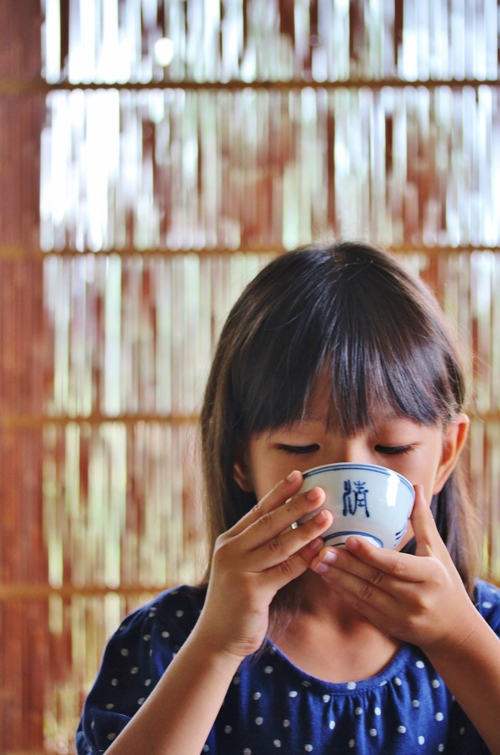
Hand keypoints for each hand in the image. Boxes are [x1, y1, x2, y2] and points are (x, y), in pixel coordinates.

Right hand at [197, 472, 333, 659]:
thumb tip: (293, 524)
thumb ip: (260, 546)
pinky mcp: (251, 592)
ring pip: (279, 544)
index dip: (279, 492)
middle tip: (319, 490)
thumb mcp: (242, 566)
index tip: (299, 475)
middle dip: (296, 504)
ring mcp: (239, 570)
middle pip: (269, 522)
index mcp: (229, 540)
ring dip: (306, 529)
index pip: (258, 510)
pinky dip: (303, 559)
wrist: (216, 638)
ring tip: (327, 516)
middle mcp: (231, 551)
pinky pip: (284, 571)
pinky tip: (319, 548)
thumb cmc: (236, 600)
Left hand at [310, 485, 476, 650]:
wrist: (454, 631)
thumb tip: (414, 488)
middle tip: (321, 549)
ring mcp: (401, 616)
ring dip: (338, 578)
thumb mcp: (437, 552)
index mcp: (430, 576)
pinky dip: (343, 593)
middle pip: (375, 579)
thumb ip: (422, 521)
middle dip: (346, 564)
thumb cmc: (445, 583)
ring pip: (364, 595)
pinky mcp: (388, 626)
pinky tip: (327, 578)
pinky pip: (361, 608)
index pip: (397, 565)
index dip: (372, 554)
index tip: (349, 540)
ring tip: (316, 561)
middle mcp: (415, 598)